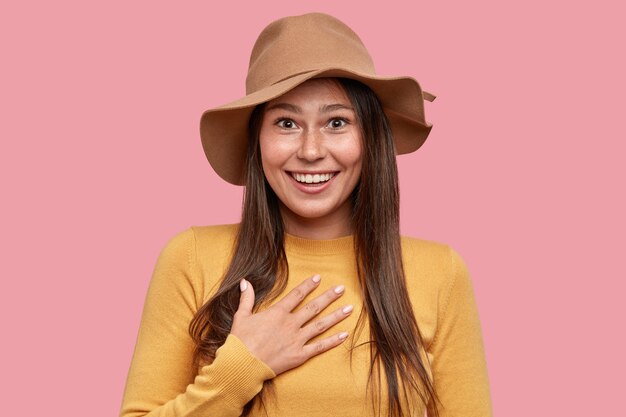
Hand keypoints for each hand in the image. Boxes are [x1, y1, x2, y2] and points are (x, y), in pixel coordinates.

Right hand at [230, 274, 352, 375]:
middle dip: (329, 297)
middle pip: (314, 307)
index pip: (297, 295)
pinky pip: (319, 347)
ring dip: (336, 316)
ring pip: (321, 325)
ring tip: (349, 308)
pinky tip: (344, 334)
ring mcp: (297, 340)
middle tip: (341, 288)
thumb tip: (245, 281)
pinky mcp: (299, 355)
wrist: (242, 365)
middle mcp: (290, 324)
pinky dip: (333, 341)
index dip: (308, 285)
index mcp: (277, 313)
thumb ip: (247, 298)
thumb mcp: (242, 316)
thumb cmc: (240, 341)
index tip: (318, 278)